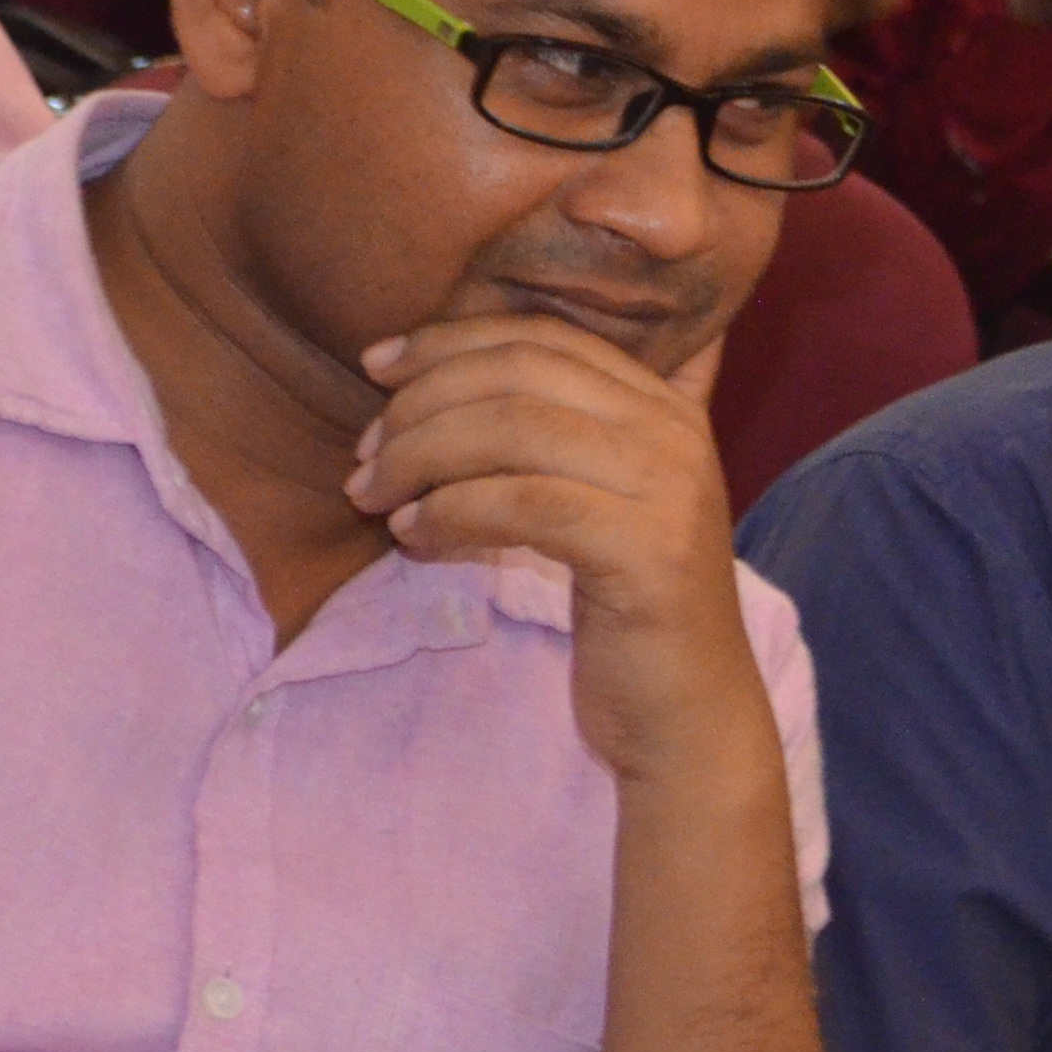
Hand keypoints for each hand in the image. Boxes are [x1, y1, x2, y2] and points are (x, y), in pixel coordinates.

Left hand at [350, 314, 766, 785]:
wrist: (687, 714)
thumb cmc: (628, 612)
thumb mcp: (603, 504)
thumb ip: (566, 436)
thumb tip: (466, 364)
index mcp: (666, 410)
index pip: (544, 337)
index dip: (450, 340)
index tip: (376, 366)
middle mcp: (676, 436)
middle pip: (521, 373)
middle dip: (422, 402)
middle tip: (364, 452)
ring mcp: (669, 491)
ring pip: (514, 430)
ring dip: (420, 456)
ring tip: (372, 495)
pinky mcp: (647, 552)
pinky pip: (522, 503)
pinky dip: (451, 510)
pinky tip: (415, 534)